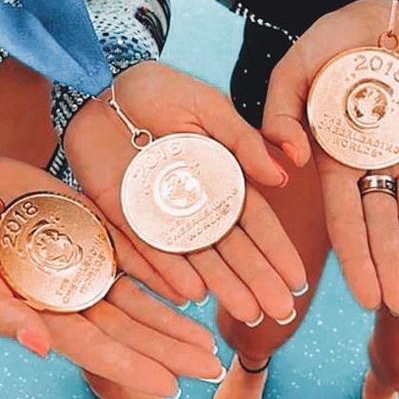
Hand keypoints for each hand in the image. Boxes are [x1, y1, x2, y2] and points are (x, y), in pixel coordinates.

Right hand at [0, 153, 221, 397]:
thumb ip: (1, 314)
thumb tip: (41, 348)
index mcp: (42, 314)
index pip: (95, 348)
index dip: (133, 366)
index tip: (172, 384)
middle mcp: (71, 295)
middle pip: (129, 328)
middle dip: (169, 350)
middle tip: (210, 367)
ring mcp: (86, 264)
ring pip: (139, 299)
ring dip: (173, 319)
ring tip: (208, 340)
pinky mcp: (96, 233)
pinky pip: (135, 255)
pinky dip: (162, 271)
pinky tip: (191, 287)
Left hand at [63, 61, 307, 325]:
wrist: (101, 86)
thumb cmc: (159, 91)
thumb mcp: (208, 109)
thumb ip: (242, 142)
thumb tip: (282, 178)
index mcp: (220, 177)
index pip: (254, 220)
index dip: (276, 249)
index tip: (297, 280)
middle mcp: (194, 202)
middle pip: (230, 247)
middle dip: (257, 278)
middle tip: (280, 311)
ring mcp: (160, 214)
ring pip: (196, 256)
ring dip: (222, 283)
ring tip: (246, 312)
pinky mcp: (124, 217)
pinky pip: (148, 249)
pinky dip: (169, 270)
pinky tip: (192, 293)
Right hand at [262, 0, 398, 313]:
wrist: (376, 15)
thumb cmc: (328, 43)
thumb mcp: (292, 73)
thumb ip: (280, 114)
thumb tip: (289, 161)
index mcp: (334, 155)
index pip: (344, 215)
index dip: (355, 255)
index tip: (362, 295)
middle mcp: (373, 162)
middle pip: (383, 222)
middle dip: (390, 264)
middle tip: (398, 305)